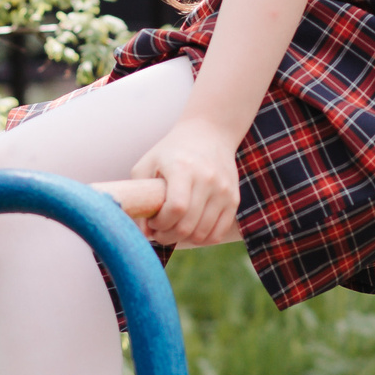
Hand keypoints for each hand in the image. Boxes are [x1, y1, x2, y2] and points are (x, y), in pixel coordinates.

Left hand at [131, 117, 244, 248]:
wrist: (209, 134)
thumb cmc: (170, 152)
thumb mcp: (147, 165)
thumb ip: (140, 198)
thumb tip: (143, 233)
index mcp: (183, 168)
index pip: (176, 208)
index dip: (160, 223)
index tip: (152, 221)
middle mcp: (207, 179)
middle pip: (188, 225)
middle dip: (167, 236)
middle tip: (158, 231)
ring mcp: (223, 190)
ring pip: (203, 233)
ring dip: (183, 239)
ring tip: (172, 229)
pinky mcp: (234, 199)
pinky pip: (218, 233)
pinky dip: (202, 239)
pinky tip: (189, 230)